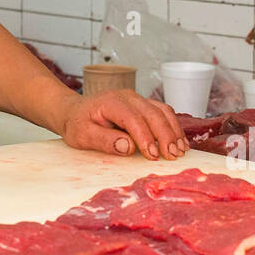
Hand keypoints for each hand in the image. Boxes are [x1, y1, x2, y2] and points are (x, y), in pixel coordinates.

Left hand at [59, 90, 188, 159]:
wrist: (75, 112)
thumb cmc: (78, 124)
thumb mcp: (83, 136)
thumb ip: (104, 141)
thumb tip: (128, 147)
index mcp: (110, 103)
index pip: (133, 118)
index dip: (145, 137)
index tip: (152, 155)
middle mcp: (127, 97)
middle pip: (152, 113)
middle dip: (165, 135)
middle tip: (172, 156)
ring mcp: (137, 99)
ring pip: (162, 111)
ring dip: (173, 131)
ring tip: (180, 151)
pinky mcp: (144, 105)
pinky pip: (163, 112)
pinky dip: (173, 126)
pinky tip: (179, 142)